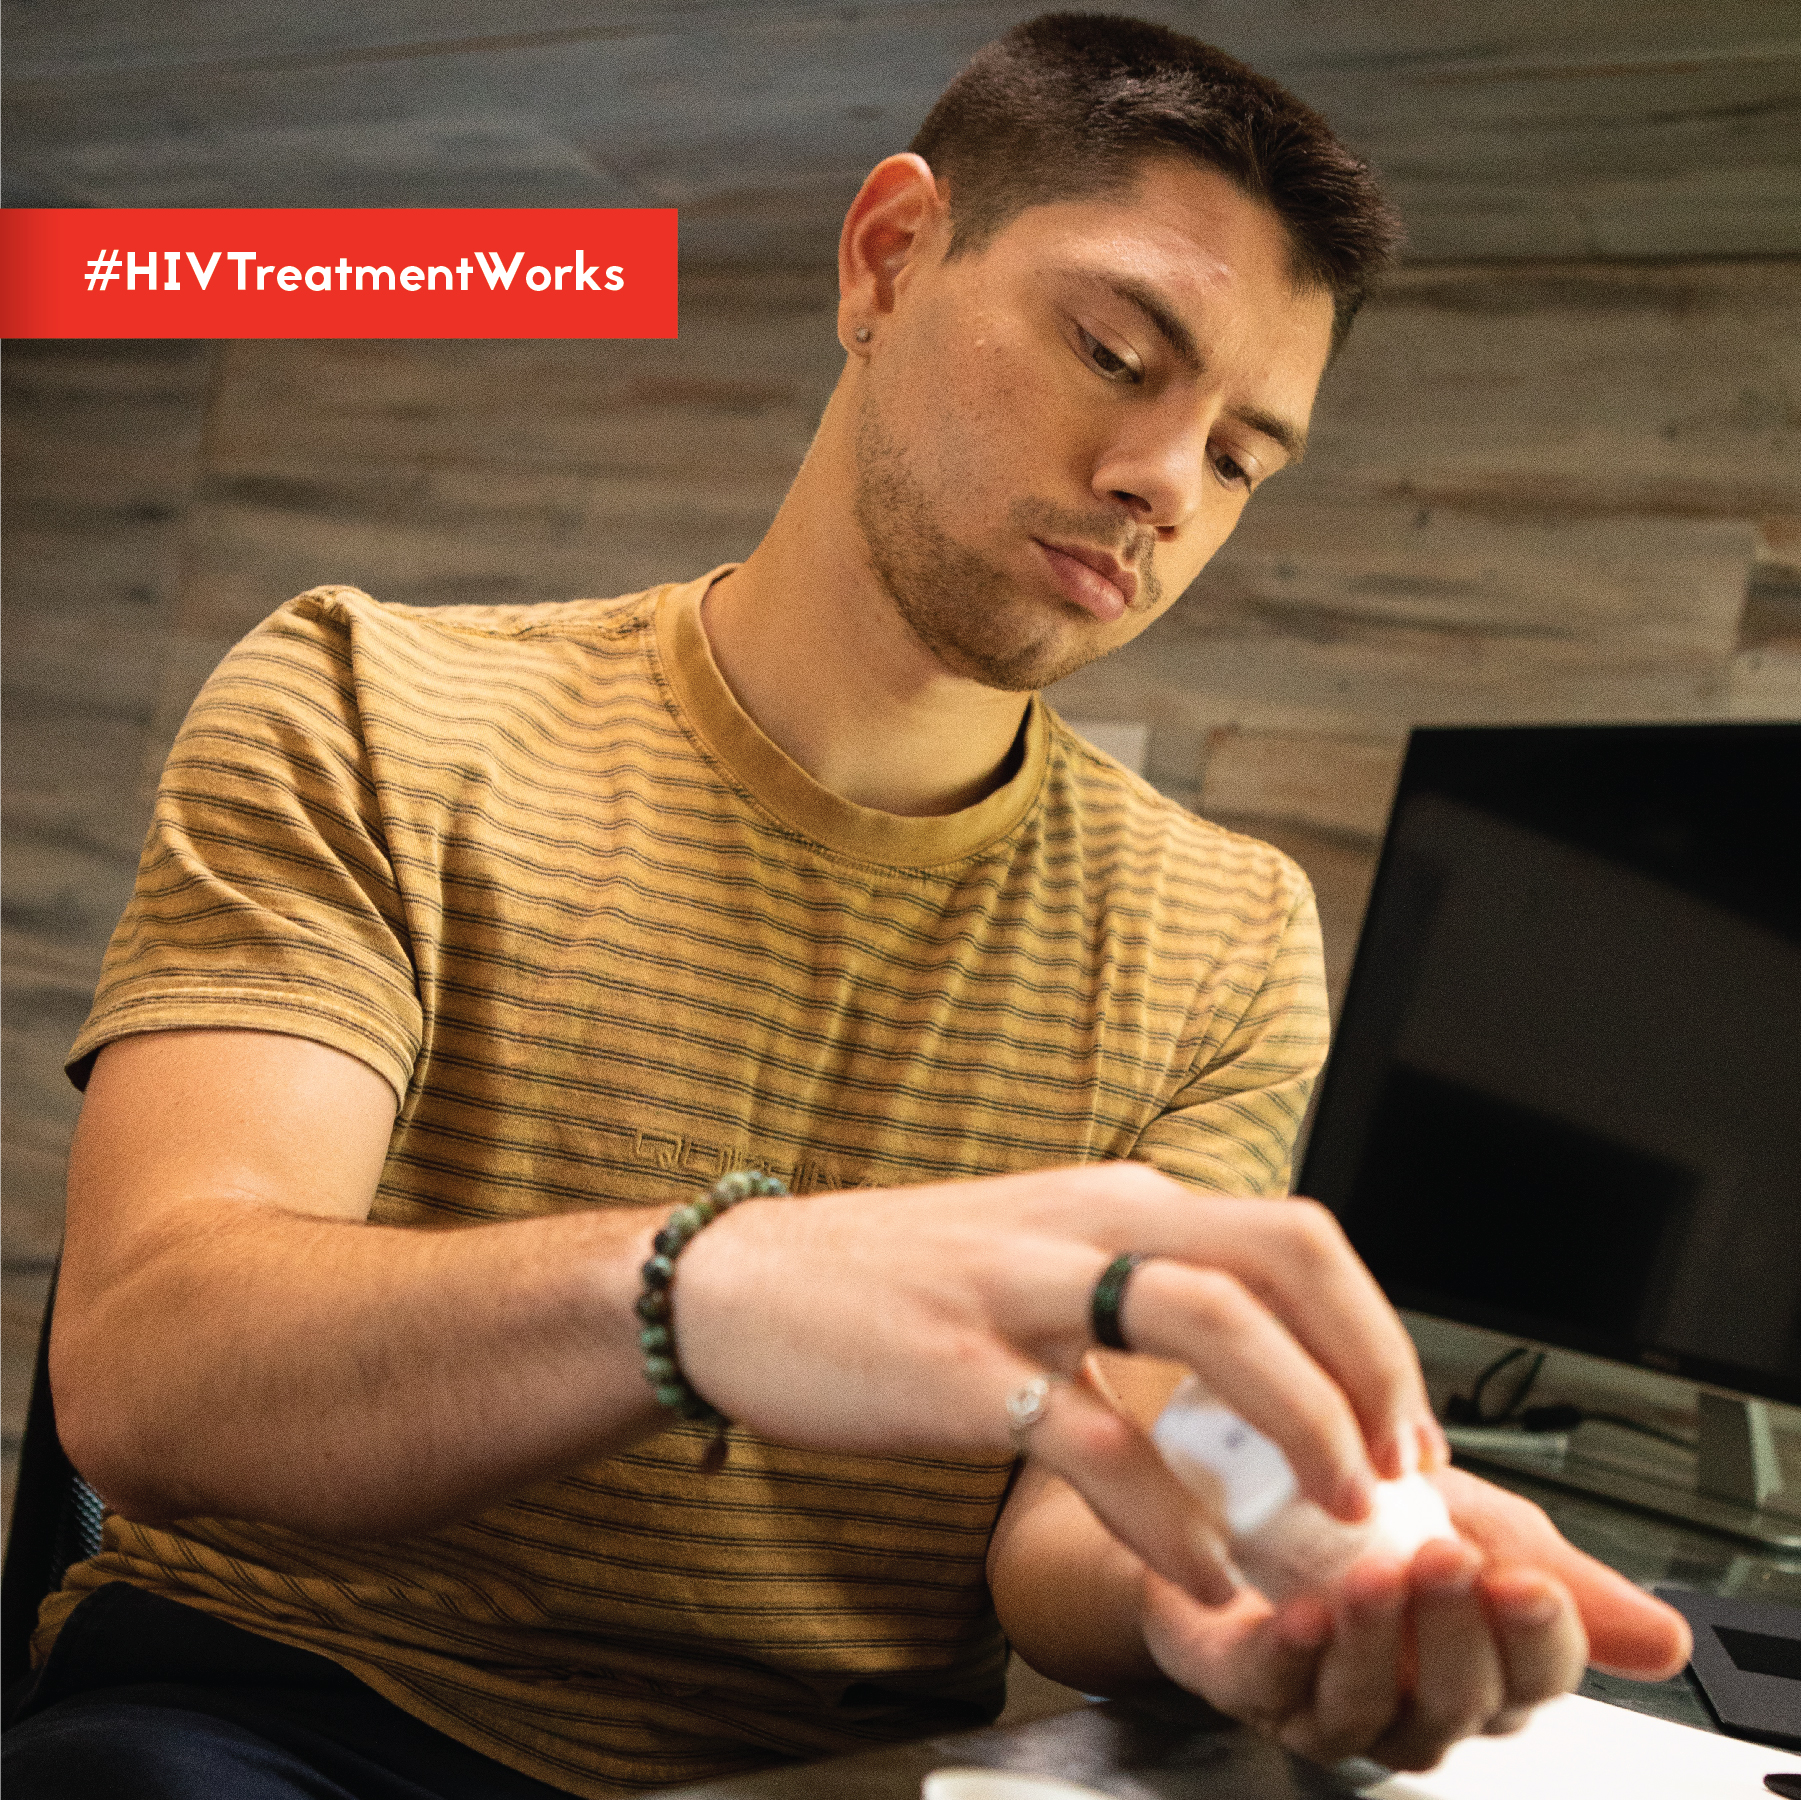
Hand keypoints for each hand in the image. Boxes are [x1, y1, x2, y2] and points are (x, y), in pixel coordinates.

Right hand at [674, 1163, 1442, 1599]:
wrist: (743, 1284)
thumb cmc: (893, 1284)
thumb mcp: (1038, 1261)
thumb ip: (1137, 1301)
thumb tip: (1247, 1381)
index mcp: (1116, 1199)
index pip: (1292, 1237)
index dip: (1372, 1330)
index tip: (1401, 1423)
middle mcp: (1089, 1222)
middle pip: (1284, 1257)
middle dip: (1369, 1364)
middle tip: (1399, 1469)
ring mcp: (1028, 1287)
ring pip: (1215, 1323)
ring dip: (1301, 1423)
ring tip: (1337, 1515)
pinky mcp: (967, 1367)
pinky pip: (1100, 1440)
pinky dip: (1171, 1515)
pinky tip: (1203, 1571)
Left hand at [1136, 1468, 1689, 1770]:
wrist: (1234, 1495)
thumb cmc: (1357, 1519)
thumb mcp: (1469, 1517)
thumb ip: (1553, 1567)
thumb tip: (1666, 1638)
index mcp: (1481, 1663)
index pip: (1540, 1678)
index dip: (1541, 1638)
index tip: (1526, 1581)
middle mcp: (1414, 1700)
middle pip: (1464, 1701)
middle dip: (1459, 1632)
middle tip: (1449, 1560)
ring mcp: (1332, 1705)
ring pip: (1371, 1706)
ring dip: (1378, 1642)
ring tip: (1375, 1579)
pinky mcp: (1251, 1685)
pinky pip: (1277, 1688)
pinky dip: (1292, 1654)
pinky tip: (1303, 1613)